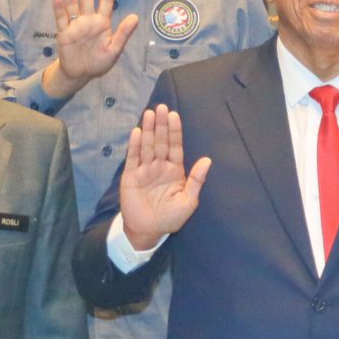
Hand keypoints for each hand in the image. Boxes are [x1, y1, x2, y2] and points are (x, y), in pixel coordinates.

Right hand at [50, 0, 143, 86]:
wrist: (80, 74)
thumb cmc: (99, 62)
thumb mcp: (114, 49)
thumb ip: (123, 33)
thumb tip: (135, 17)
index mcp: (102, 22)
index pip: (106, 1)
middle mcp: (88, 20)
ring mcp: (75, 25)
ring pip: (72, 5)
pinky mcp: (64, 32)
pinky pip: (61, 18)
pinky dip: (58, 8)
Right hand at [118, 106, 210, 246]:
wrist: (148, 231)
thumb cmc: (170, 217)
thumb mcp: (188, 201)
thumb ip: (196, 180)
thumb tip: (207, 160)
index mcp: (175, 170)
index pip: (175, 146)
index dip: (175, 131)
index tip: (174, 115)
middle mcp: (159, 166)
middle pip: (161, 142)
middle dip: (162, 125)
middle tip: (161, 107)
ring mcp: (144, 170)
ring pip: (148, 146)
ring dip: (149, 130)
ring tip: (150, 114)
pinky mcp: (131, 176)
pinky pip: (133, 158)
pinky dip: (135, 145)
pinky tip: (138, 132)